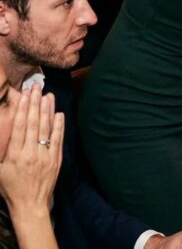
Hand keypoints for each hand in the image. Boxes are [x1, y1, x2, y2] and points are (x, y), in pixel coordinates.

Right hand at [0, 84, 62, 213]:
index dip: (23, 109)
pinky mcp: (56, 160)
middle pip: (34, 123)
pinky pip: (58, 139)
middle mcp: (31, 153)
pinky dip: (59, 126)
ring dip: (48, 110)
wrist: (29, 205)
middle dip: (35, 103)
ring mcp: (45, 156)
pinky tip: (59, 114)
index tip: (24, 95)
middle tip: (36, 87)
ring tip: (48, 95)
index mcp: (15, 154)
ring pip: (47, 128)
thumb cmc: (10, 188)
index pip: (20, 126)